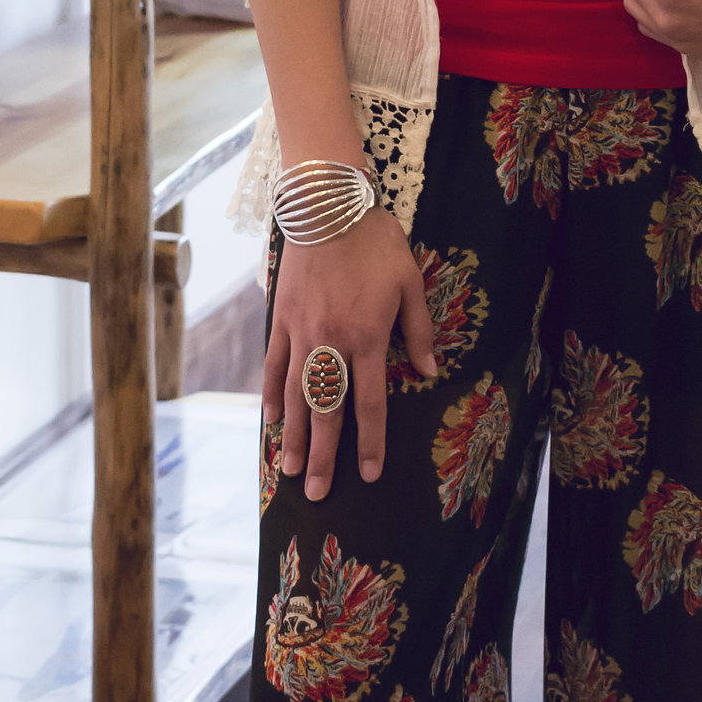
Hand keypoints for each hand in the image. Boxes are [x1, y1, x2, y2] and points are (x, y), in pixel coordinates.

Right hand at [263, 212, 436, 501]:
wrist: (328, 207)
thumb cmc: (375, 243)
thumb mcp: (410, 283)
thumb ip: (417, 332)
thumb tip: (429, 372)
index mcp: (367, 338)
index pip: (369, 403)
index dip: (369, 442)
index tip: (367, 474)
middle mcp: (332, 343)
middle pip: (327, 411)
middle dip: (324, 456)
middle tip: (315, 494)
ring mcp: (302, 333)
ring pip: (297, 395)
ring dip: (295, 436)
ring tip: (290, 470)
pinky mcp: (282, 320)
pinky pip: (275, 366)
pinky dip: (272, 396)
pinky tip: (273, 423)